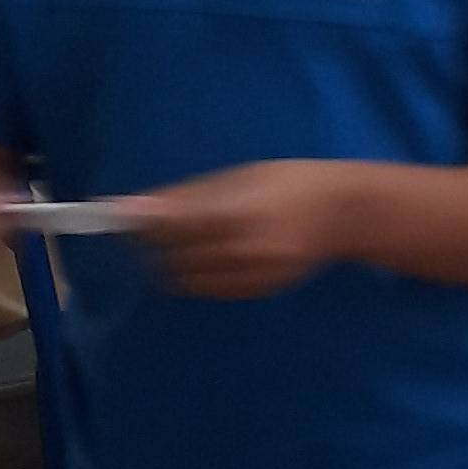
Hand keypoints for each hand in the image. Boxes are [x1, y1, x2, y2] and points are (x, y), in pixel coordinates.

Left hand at [125, 159, 358, 299]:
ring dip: (174, 264)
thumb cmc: (285, 183)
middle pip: (175, 258)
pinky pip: (212, 290)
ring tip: (183, 244)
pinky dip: (200, 276)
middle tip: (151, 232)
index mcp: (239, 211)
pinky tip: (210, 258)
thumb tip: (132, 208)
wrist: (343, 213)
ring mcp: (255, 275)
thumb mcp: (237, 177)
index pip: (171, 228)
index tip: (124, 219)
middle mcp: (247, 248)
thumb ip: (186, 197)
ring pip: (189, 280)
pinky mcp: (261, 291)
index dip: (142, 226)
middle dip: (154, 247)